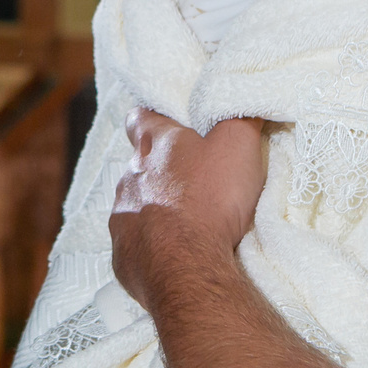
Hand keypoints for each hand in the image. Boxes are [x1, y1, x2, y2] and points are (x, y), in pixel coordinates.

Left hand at [109, 110, 266, 307]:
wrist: (187, 266)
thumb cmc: (210, 199)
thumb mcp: (238, 144)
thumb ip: (241, 117)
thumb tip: (246, 101)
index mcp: (154, 145)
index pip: (140, 117)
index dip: (152, 118)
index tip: (167, 124)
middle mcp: (129, 177)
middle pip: (140, 165)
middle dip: (161, 171)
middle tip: (192, 181)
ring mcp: (122, 217)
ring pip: (135, 205)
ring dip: (155, 209)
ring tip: (186, 222)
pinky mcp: (123, 254)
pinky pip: (135, 244)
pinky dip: (152, 245)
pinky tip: (173, 252)